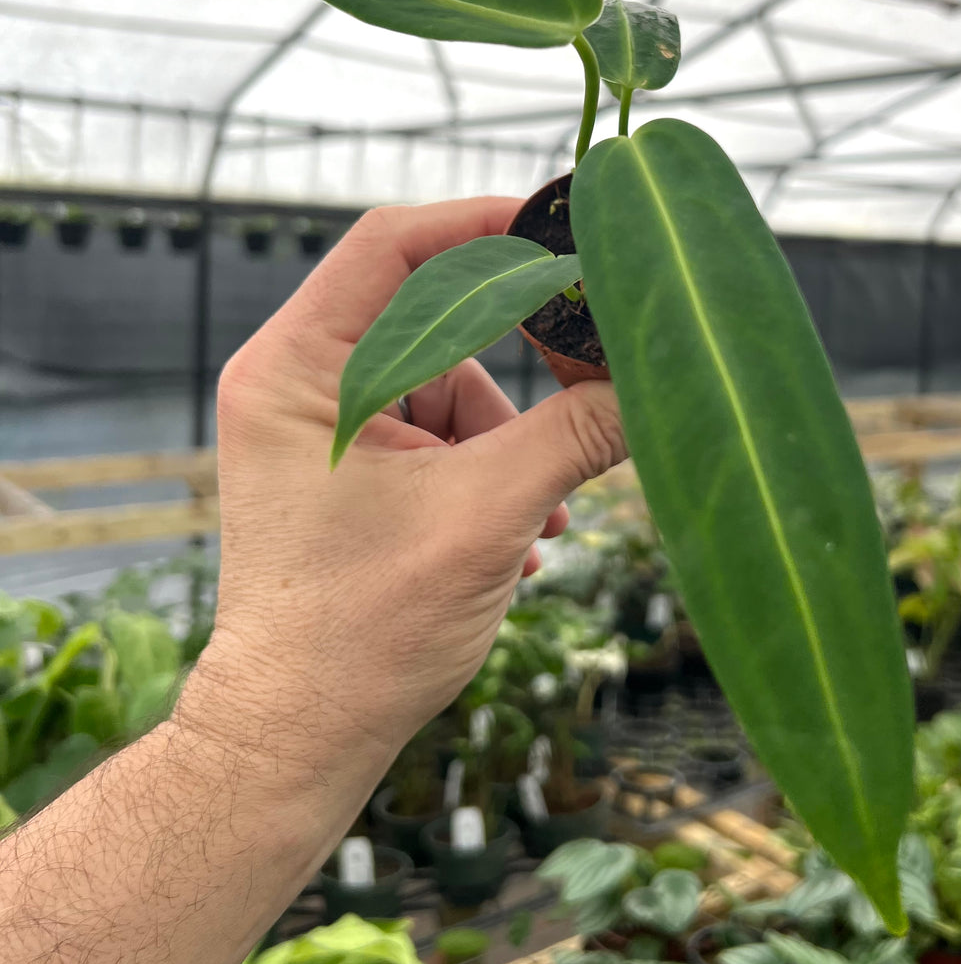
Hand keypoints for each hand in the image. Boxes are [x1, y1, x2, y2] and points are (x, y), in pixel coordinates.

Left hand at [186, 198, 626, 790]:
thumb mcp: (488, 518)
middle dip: (519, 351)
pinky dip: (489, 465)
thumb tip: (660, 379)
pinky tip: (523, 536)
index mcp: (297, 369)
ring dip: (510, 435)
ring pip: (445, 378)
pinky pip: (437, 429)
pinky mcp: (348, 468)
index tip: (563, 228)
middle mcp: (298, 382)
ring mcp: (320, 426)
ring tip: (541, 518)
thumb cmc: (359, 633)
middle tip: (593, 362)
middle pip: (429, 310)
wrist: (296, 739)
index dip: (483, 224)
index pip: (391, 244)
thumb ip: (578, 435)